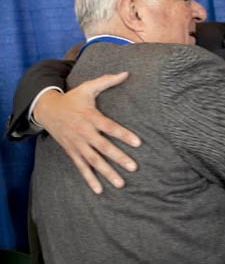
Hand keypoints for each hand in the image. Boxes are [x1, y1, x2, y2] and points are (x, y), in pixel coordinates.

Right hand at [33, 72, 141, 193]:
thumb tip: (127, 73)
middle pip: (102, 147)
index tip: (138, 143)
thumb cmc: (73, 98)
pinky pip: (81, 167)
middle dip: (118, 158)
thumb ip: (107, 80)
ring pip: (93, 161)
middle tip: (134, 167)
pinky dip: (89, 179)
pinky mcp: (72, 152)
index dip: (123, 134)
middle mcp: (84, 132)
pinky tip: (100, 190)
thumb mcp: (88, 87)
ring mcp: (77, 144)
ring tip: (121, 183)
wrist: (47, 110)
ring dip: (106, 173)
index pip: (109, 127)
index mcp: (90, 117)